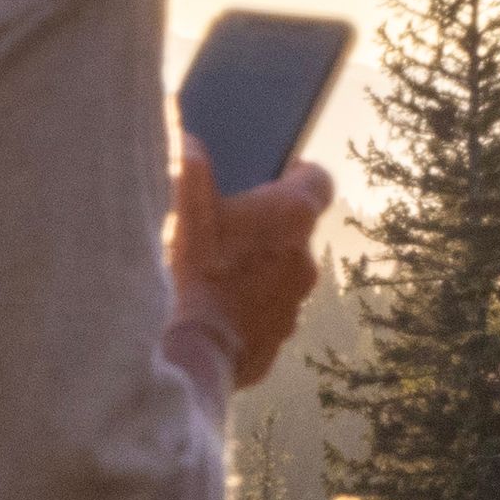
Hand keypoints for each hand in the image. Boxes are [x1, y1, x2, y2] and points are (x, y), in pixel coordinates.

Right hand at [168, 143, 332, 388]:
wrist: (184, 356)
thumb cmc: (185, 270)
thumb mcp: (180, 203)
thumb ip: (189, 164)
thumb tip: (188, 142)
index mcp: (291, 217)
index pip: (319, 182)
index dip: (299, 174)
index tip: (280, 173)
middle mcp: (305, 261)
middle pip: (293, 234)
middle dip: (265, 229)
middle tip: (222, 228)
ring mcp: (293, 306)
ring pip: (278, 277)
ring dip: (254, 271)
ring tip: (209, 275)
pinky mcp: (274, 344)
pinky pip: (262, 318)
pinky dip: (242, 312)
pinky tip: (207, 313)